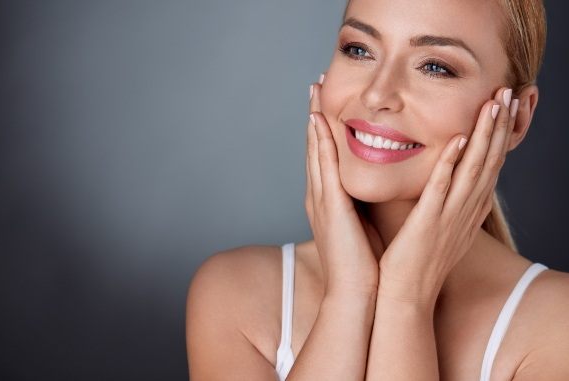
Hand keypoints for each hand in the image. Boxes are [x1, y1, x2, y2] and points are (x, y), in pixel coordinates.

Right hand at [305, 75, 383, 296]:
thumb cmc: (366, 262)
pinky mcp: (329, 206)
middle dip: (314, 115)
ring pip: (316, 150)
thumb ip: (365, 203)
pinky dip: (321, 142)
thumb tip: (378, 187)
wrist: (358, 294)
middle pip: (316, 147)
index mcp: (330, 201)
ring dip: (314, 119)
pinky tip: (320, 120)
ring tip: (315, 91)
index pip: (326, 157)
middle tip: (316, 85)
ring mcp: (320, 200)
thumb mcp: (364, 224)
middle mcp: (320, 196)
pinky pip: (325, 167)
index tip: (327, 104)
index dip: (324, 129)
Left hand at [377, 87, 518, 307]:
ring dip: (484, 135)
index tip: (503, 107)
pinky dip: (451, 164)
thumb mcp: (441, 228)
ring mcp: (449, 217)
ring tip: (493, 104)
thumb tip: (447, 182)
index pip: (489, 167)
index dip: (499, 136)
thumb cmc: (417, 260)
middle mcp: (465, 211)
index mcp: (468, 211)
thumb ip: (446, 203)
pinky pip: (441, 190)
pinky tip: (457, 139)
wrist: (405, 295)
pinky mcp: (428, 224)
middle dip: (500, 126)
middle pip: (488, 162)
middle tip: (509, 93)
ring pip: (472, 170)